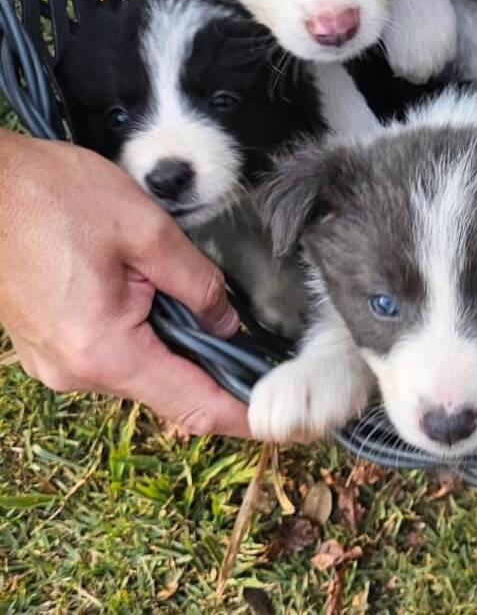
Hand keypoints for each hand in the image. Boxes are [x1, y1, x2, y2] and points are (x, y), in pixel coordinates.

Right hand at [0, 133, 249, 437]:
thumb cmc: (50, 197)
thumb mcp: (145, 228)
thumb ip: (196, 279)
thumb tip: (226, 318)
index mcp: (104, 350)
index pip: (192, 404)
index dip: (242, 416)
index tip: (283, 424)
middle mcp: (76, 371)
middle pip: (168, 388)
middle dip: (214, 367)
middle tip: (261, 346)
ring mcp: (56, 362)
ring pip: (140, 366)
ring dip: (174, 340)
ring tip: (193, 294)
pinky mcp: (48, 344)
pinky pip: (111, 350)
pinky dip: (143, 332)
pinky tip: (151, 291)